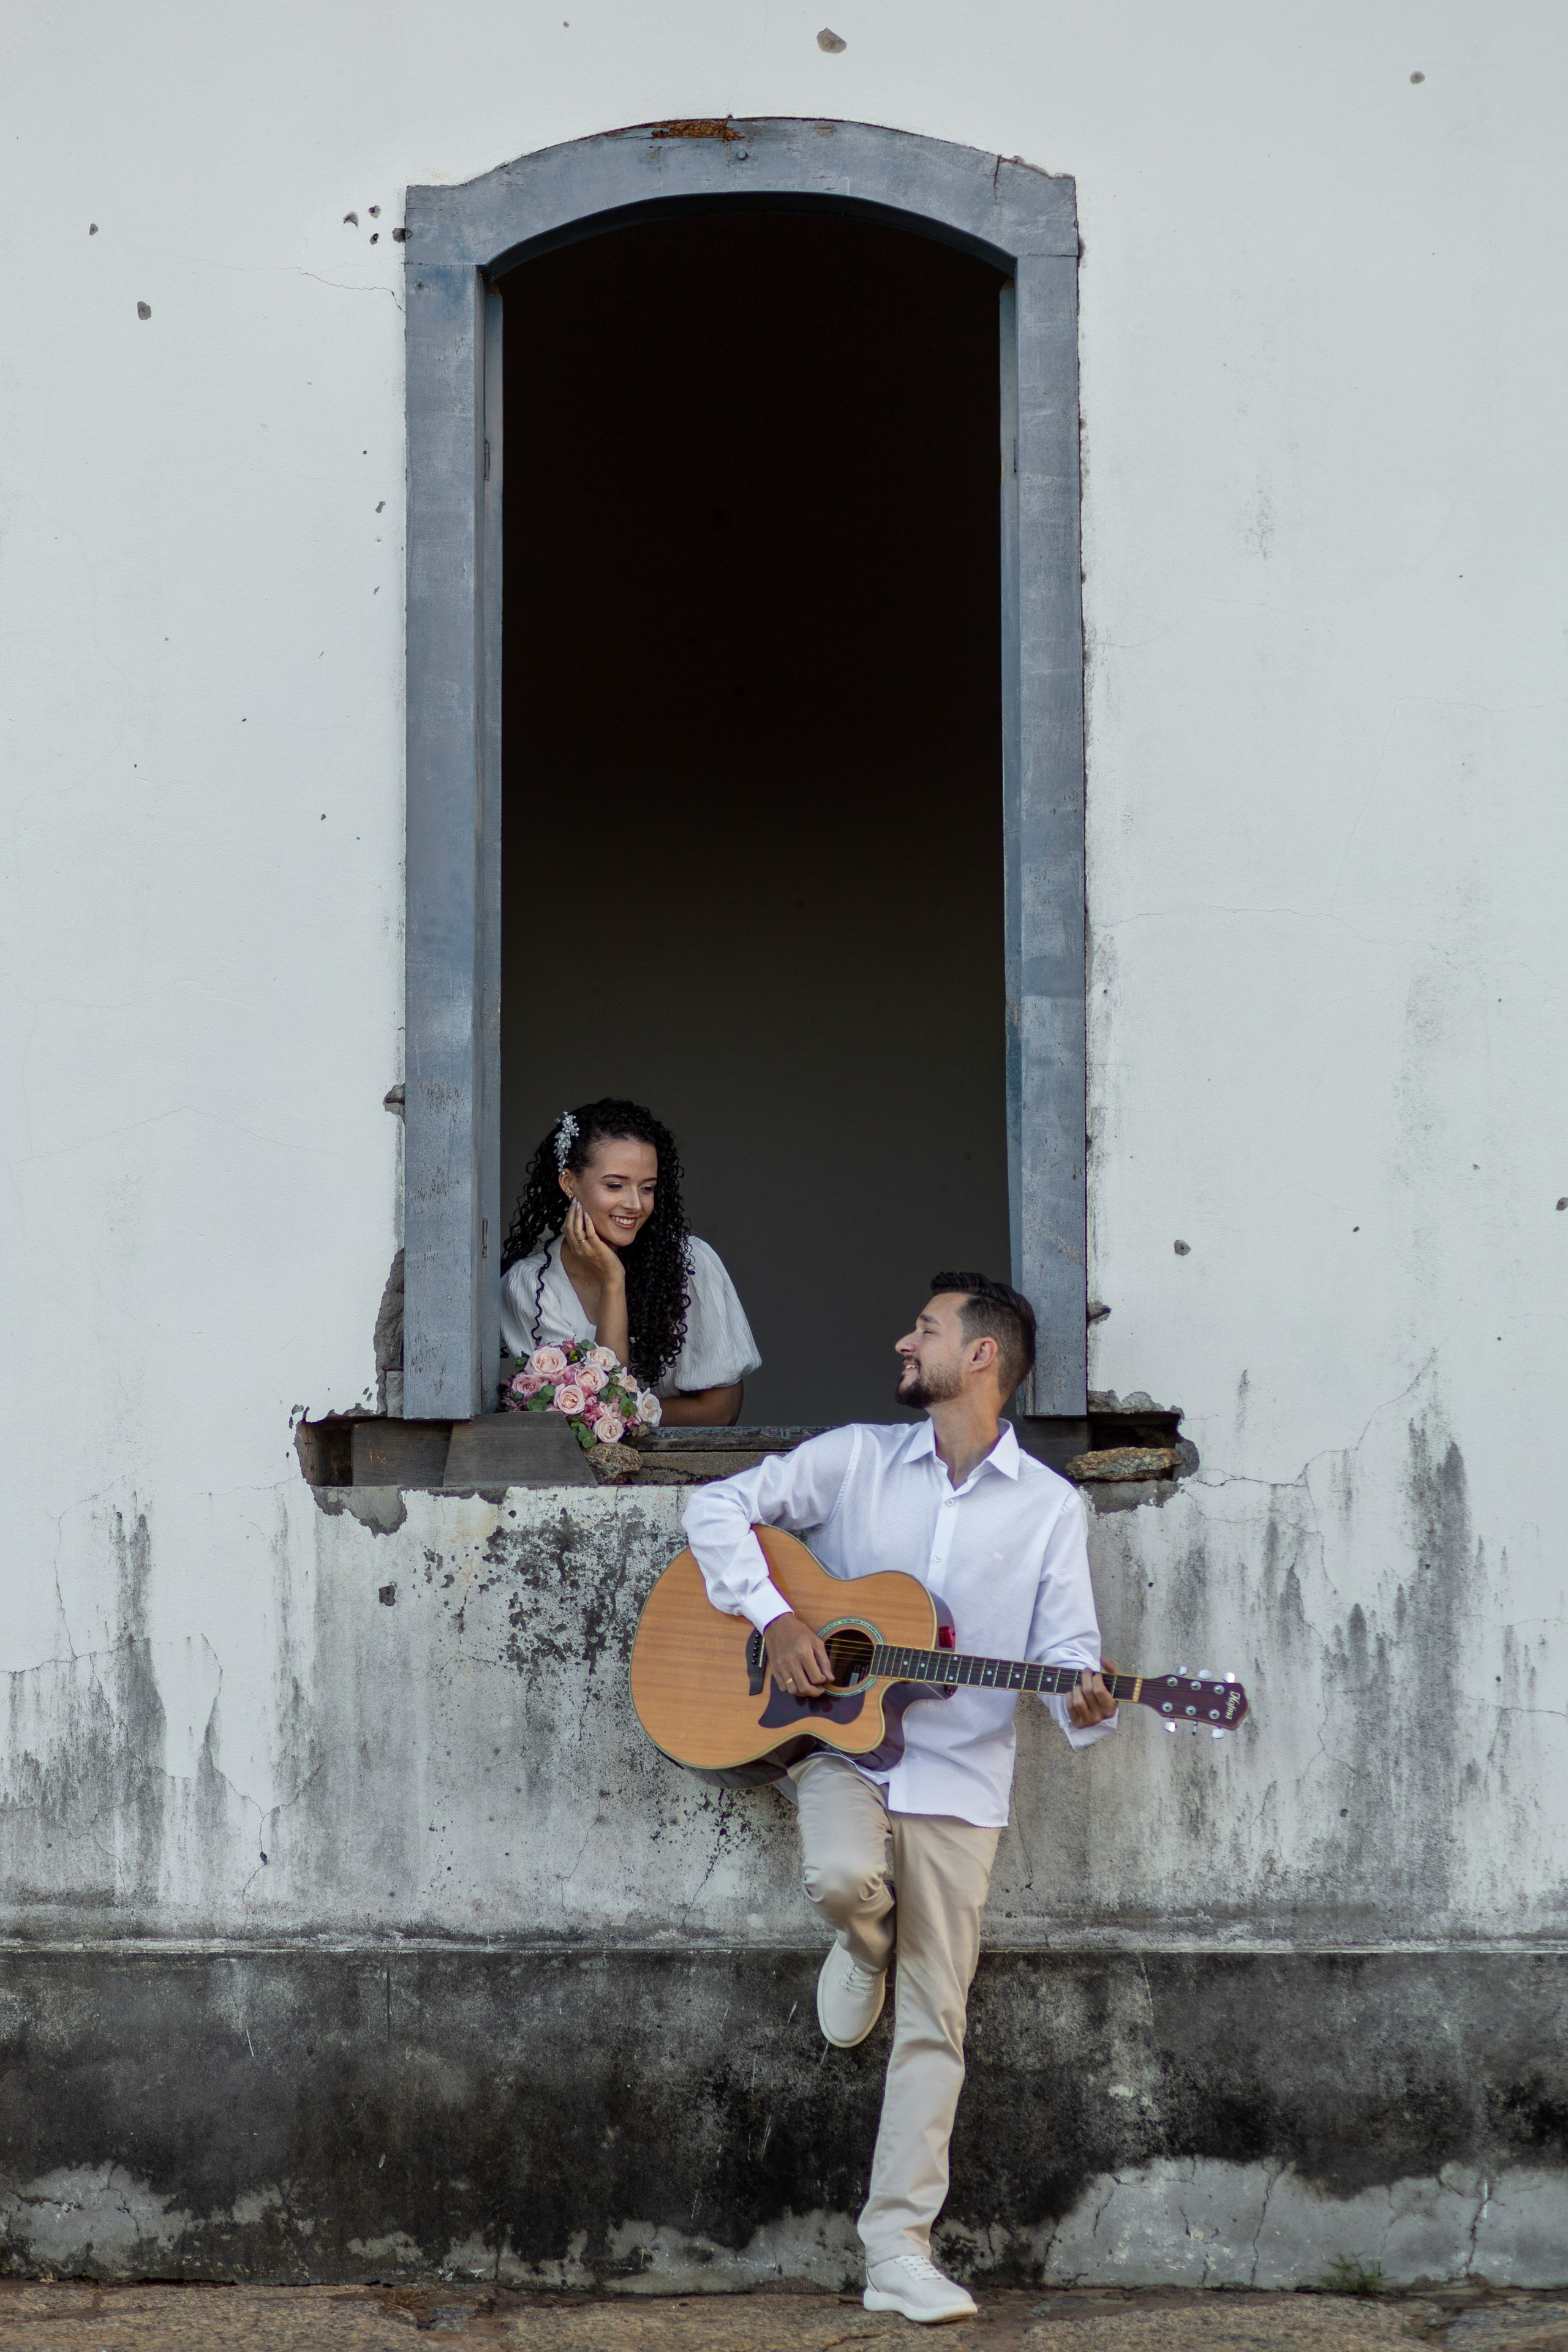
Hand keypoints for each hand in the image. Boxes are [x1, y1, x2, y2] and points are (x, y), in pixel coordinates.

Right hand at [559, 1197, 623, 1314]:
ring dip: (577, 1215)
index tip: (571, 1205)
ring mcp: (586, 1249)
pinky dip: (587, 1223)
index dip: (567, 1216)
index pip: (566, 1230)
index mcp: (575, 1249)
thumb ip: (587, 1239)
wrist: (611, 1277)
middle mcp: (577, 1249)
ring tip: (579, 1204)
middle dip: (571, 1212)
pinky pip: (589, 1234)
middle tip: (574, 1200)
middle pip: (569, 1227)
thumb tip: (587, 1224)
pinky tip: (588, 1214)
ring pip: (576, 1229)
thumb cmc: (603, 1262)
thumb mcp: (590, 1250)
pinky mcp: (596, 1249)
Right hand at [764, 1613, 834, 1697]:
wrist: (777, 1625)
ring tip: (808, 1687)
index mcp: (804, 1654)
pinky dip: (791, 1690)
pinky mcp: (774, 1670)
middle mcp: (792, 1662)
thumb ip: (824, 1661)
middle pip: (804, 1688)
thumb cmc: (799, 1632)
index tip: (823, 1678)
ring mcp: (781, 1667)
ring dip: (803, 1692)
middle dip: (815, 1692)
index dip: (822, 1681)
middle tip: (819, 1689)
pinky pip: (783, 1688)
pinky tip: (796, 1683)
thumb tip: (830, 1679)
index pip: (816, 1678)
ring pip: (793, 1691)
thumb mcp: (816, 1642)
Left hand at [1068, 1657, 1117, 1727]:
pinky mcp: (1079, 1724)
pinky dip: (1069, 1696)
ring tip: (1080, 1685)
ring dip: (1077, 1688)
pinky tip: (1074, 1693)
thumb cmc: (1106, 1692)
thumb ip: (1111, 1668)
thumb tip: (1102, 1659)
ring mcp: (1090, 1721)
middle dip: (1085, 1677)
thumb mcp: (1113, 1682)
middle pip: (1088, 1692)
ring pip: (1078, 1700)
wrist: (1099, 1709)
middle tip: (1086, 1672)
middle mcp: (1102, 1716)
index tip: (1096, 1674)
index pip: (1099, 1690)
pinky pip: (1070, 1707)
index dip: (1095, 1678)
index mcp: (1111, 1707)